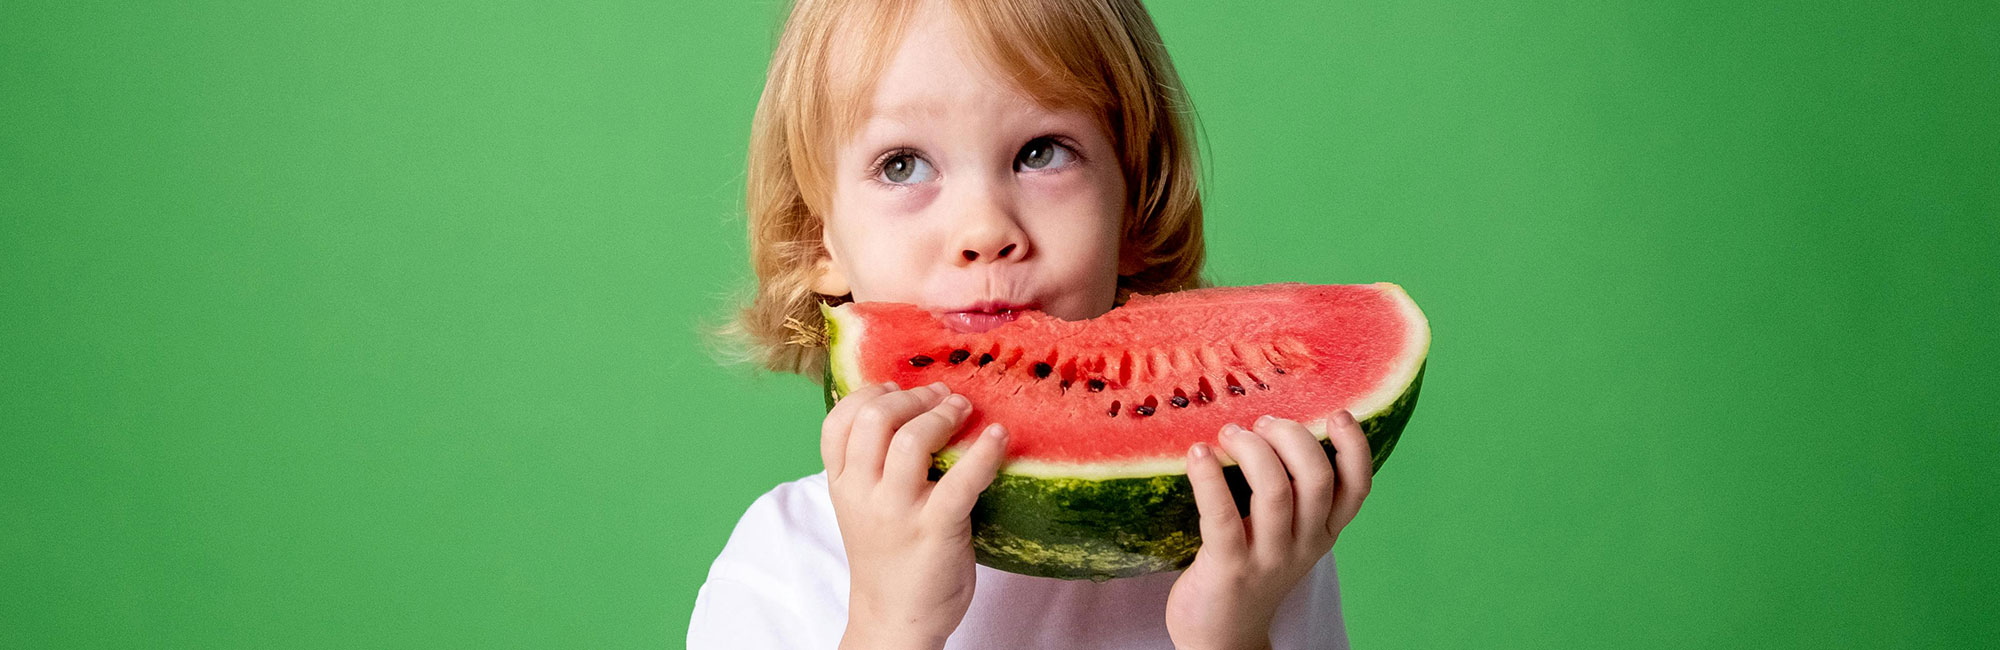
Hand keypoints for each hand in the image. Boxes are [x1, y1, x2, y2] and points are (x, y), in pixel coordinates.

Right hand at [822, 381, 1009, 649]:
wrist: (897, 618)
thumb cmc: (888, 555)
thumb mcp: (862, 506)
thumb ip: (871, 464)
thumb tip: (908, 408)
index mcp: (841, 484)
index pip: (838, 420)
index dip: (869, 393)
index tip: (898, 388)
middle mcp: (863, 493)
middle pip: (873, 419)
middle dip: (912, 397)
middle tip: (942, 396)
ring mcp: (898, 512)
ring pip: (911, 440)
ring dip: (943, 415)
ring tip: (964, 410)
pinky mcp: (936, 529)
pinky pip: (962, 479)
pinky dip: (984, 450)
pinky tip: (998, 436)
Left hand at [1164, 410, 1371, 649]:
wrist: (1222, 638)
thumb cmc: (1250, 571)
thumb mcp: (1286, 537)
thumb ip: (1291, 493)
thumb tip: (1272, 426)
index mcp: (1324, 533)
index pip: (1357, 488)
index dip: (1354, 447)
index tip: (1337, 414)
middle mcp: (1304, 545)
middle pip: (1317, 478)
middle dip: (1291, 437)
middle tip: (1260, 423)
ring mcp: (1268, 559)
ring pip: (1275, 491)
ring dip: (1251, 450)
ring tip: (1228, 433)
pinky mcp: (1229, 569)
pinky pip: (1222, 516)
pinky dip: (1209, 478)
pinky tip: (1197, 454)